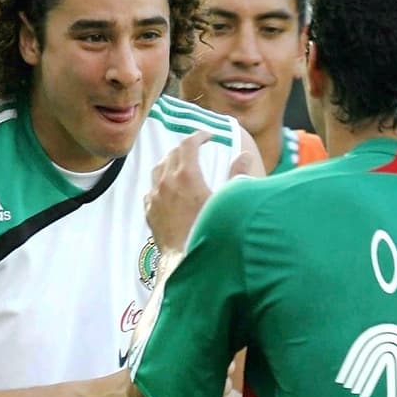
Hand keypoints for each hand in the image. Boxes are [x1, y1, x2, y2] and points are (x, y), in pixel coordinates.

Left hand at [143, 128, 258, 257]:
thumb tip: (245, 155)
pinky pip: (151, 191)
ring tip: (180, 166)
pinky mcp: (150, 212)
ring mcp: (155, 198)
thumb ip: (238, 176)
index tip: (209, 136)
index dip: (200, 135)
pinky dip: (160, 185)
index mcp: (187, 176)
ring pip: (157, 169)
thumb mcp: (228, 202)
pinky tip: (168, 192)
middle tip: (198, 150)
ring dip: (170, 163)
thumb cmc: (210, 233)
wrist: (186, 261)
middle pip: (172, 154)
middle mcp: (167, 183)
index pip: (189, 143)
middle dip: (186, 148)